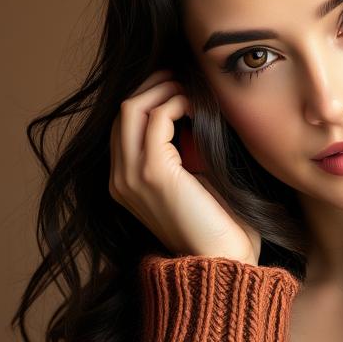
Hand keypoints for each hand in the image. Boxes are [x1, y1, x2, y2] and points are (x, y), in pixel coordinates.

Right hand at [109, 69, 260, 262]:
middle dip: (152, 86)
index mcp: (126, 183)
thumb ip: (185, 152)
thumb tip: (194, 111)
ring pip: (133, 107)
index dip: (149, 99)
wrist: (222, 264)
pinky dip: (177, 103)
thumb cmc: (219, 227)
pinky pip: (156, 117)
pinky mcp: (152, 173)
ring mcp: (131, 176)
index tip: (178, 87)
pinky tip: (198, 107)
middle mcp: (120, 179)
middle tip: (182, 78)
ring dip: (164, 90)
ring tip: (190, 89)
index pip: (125, 125)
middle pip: (123, 110)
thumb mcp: (196, 182)